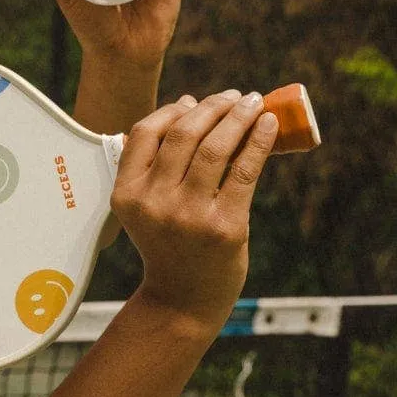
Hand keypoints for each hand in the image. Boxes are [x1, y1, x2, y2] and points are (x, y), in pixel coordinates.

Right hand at [109, 91, 278, 332]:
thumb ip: (159, 161)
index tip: (197, 100)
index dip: (174, 109)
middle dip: (214, 106)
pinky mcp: (225, 226)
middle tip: (234, 96)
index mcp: (127, 193)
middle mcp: (154, 202)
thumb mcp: (147, 205)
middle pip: (184, 133)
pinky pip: (245, 170)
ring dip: (239, 117)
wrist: (183, 300)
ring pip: (216, 147)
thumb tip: (189, 102)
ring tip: (254, 104)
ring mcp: (189, 215)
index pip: (145, 132)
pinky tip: (269, 125)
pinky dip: (259, 141)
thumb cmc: (169, 244)